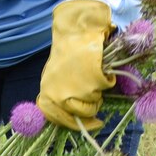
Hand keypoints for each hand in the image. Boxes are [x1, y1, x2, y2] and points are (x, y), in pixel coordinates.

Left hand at [36, 0, 114, 130]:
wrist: (76, 31)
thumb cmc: (67, 52)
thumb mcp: (54, 77)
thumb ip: (60, 96)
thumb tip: (72, 115)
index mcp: (47, 93)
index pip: (59, 120)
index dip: (74, 123)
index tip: (90, 124)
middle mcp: (59, 95)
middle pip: (81, 114)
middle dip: (91, 107)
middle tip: (94, 95)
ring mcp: (76, 90)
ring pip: (95, 102)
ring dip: (98, 92)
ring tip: (94, 75)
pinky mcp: (91, 81)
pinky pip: (105, 87)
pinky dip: (108, 79)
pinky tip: (101, 68)